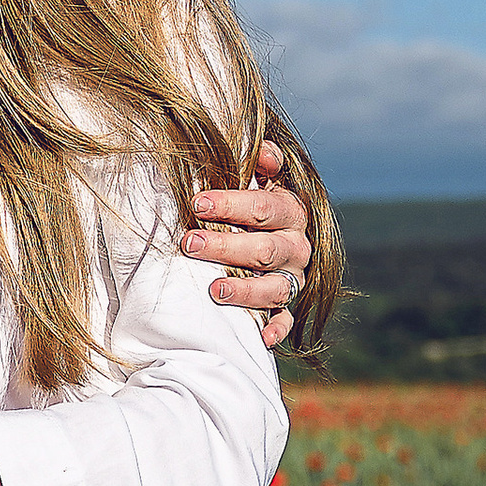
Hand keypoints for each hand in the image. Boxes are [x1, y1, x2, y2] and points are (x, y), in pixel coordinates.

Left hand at [186, 144, 310, 348]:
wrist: (273, 235)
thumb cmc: (254, 204)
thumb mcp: (261, 179)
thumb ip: (263, 163)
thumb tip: (262, 148)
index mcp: (291, 211)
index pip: (265, 207)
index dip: (232, 204)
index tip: (198, 202)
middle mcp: (296, 246)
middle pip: (265, 249)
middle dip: (226, 246)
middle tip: (189, 243)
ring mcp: (293, 278)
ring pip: (275, 287)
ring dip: (245, 289)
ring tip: (213, 289)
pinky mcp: (287, 305)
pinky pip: (286, 320)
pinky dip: (276, 329)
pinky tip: (261, 336)